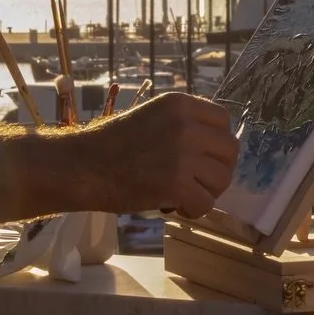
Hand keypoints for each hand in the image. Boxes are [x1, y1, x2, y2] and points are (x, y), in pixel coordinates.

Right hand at [77, 94, 238, 217]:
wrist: (83, 166)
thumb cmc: (112, 144)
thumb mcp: (152, 117)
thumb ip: (182, 124)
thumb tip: (212, 145)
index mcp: (180, 103)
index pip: (224, 120)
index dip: (217, 143)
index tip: (203, 158)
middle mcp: (186, 123)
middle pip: (230, 149)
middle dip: (218, 169)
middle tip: (196, 181)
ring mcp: (183, 153)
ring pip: (222, 178)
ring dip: (207, 192)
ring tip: (183, 195)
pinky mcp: (176, 182)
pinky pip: (206, 203)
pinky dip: (194, 211)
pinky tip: (175, 207)